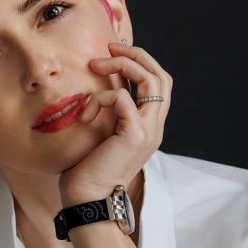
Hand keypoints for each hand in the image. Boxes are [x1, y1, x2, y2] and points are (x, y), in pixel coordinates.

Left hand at [59, 42, 171, 205]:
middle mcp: (155, 127)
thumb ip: (108, 113)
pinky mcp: (135, 135)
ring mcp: (148, 131)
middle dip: (136, 55)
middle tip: (109, 48)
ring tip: (95, 66)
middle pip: (161, 76)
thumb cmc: (87, 171)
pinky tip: (86, 115)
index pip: (158, 84)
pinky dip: (101, 98)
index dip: (140, 63)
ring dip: (122, 65)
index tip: (113, 54)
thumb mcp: (101, 134)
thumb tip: (98, 87)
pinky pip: (122, 99)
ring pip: (151, 80)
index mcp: (149, 127)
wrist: (87, 199)